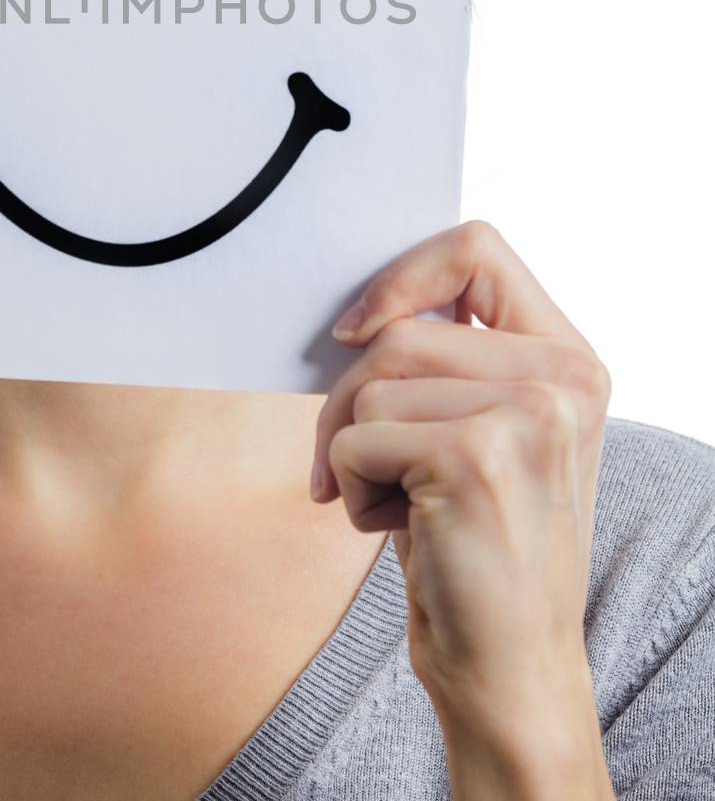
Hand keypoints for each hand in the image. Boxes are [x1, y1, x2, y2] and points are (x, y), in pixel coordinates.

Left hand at [310, 219, 611, 727]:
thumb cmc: (477, 548)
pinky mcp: (477, 459)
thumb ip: (450, 361)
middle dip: (350, 397)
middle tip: (356, 463)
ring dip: (354, 447)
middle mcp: (564, 379)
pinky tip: (398, 531)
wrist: (510, 671)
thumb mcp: (485, 433)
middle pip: (404, 328)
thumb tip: (358, 309)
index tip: (358, 327)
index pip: (477, 249)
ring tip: (398, 504)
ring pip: (373, 380)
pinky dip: (354, 485)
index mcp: (571, 360)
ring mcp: (528, 416)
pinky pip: (360, 434)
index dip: (403, 276)